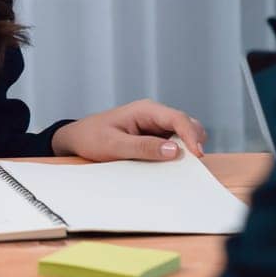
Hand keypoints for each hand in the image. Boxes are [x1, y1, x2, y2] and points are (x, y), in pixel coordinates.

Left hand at [51, 99, 207, 160]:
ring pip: (184, 134)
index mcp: (146, 110)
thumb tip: (174, 150)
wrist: (77, 139)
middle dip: (193, 141)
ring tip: (180, 166)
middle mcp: (154, 115)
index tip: (198, 155)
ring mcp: (156, 126)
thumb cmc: (92, 138)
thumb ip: (143, 147)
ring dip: (186, 148)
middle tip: (191, 164)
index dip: (191, 135)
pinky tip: (171, 165)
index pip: (178, 118)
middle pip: (187, 124)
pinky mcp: (154, 137)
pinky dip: (177, 153)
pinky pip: (174, 143)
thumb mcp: (115, 145)